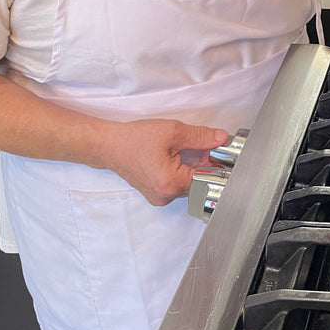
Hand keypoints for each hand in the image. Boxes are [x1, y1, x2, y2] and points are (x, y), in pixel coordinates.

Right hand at [104, 118, 229, 205]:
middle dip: (204, 164)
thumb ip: (200, 136)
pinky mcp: (155, 194)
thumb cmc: (134, 139)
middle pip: (198, 182)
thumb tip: (220, 138)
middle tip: (203, 146)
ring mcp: (159, 197)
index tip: (218, 151)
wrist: (108, 145)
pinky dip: (181, 172)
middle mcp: (165, 196)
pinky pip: (176, 185)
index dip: (214, 162)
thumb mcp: (173, 132)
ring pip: (188, 184)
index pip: (206, 178)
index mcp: (171, 183)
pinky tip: (176, 158)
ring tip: (185, 150)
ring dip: (192, 168)